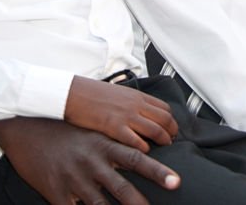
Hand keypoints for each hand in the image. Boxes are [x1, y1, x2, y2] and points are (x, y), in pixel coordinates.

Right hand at [0, 116, 179, 204]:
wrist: (26, 130)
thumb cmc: (64, 132)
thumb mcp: (92, 133)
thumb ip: (115, 145)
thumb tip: (143, 151)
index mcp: (103, 145)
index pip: (137, 159)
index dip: (158, 171)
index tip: (176, 181)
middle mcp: (91, 162)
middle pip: (121, 188)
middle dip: (141, 203)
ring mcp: (73, 179)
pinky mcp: (55, 192)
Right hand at [64, 76, 178, 151]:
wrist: (73, 94)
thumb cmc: (92, 94)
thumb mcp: (118, 94)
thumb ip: (131, 102)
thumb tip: (140, 112)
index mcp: (136, 96)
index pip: (164, 108)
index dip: (171, 120)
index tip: (171, 129)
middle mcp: (135, 104)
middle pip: (165, 119)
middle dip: (172, 132)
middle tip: (172, 141)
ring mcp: (126, 115)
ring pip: (155, 130)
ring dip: (163, 140)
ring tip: (163, 147)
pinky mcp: (114, 127)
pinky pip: (136, 140)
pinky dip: (144, 147)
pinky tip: (144, 152)